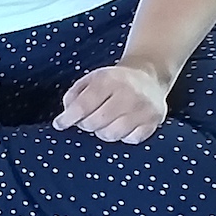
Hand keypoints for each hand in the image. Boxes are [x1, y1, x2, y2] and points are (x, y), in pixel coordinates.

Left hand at [54, 63, 170, 143]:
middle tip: (88, 119)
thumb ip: (74, 95)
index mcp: (109, 80)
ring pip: (112, 134)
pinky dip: (123, 136)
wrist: (148, 76)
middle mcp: (129, 93)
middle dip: (86, 124)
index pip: (83, 105)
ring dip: (103, 132)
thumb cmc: (114, 81)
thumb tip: (66, 116)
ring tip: (105, 122)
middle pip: (95, 123)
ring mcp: (144, 108)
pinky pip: (131, 140)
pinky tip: (122, 125)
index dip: (68, 118)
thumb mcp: (91, 79)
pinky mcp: (155, 120)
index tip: (60, 124)